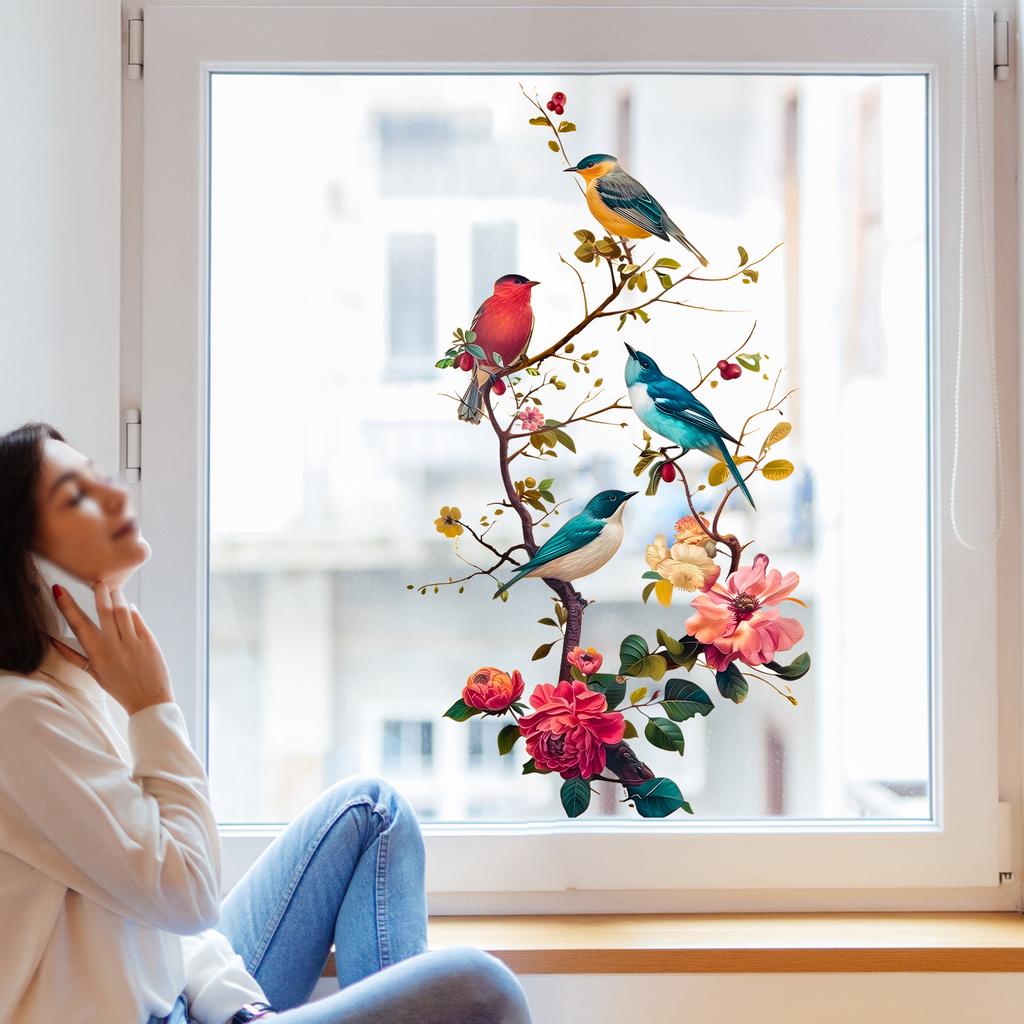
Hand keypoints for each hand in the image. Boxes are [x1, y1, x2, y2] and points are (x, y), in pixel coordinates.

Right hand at [50, 580, 175, 716]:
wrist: (148, 699)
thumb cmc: (119, 686)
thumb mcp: (93, 673)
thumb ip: (74, 656)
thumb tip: (53, 642)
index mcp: (97, 654)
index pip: (78, 624)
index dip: (67, 605)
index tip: (59, 590)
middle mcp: (114, 646)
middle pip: (103, 611)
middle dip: (99, 593)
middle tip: (96, 582)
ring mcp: (132, 642)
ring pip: (122, 610)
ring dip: (117, 597)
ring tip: (113, 592)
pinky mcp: (149, 640)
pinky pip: (137, 617)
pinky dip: (131, 609)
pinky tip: (128, 607)